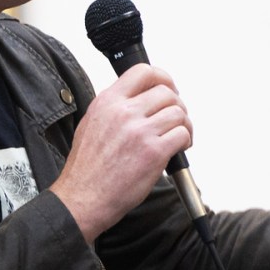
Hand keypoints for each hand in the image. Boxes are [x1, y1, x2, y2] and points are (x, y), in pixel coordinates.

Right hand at [51, 64, 191, 242]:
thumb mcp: (91, 124)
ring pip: (178, 112)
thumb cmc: (87, 169)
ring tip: (178, 137)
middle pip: (166, 92)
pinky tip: (178, 149)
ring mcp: (139, 131)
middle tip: (175, 120)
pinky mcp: (154, 152)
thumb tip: (139, 99)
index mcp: (107, 102)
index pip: (143, 71)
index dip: (163, 78)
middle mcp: (123, 112)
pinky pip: (182, 134)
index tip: (168, 88)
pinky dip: (186, 141)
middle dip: (177, 105)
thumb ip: (114, 107)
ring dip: (184, 125)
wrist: (83, 198)